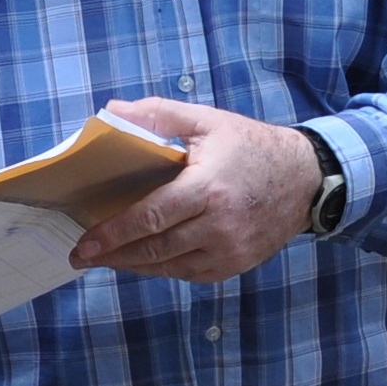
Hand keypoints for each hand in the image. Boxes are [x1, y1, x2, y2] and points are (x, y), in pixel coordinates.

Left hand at [71, 101, 321, 281]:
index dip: (113, 233)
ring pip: (170, 267)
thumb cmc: (252, 146)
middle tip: (81, 256)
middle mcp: (219, 225)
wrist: (305, 178)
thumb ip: (159, 115)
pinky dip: (164, 269)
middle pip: (155, 249)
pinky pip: (191, 273)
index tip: (85, 243)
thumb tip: (111, 112)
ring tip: (107, 259)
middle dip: (113, 255)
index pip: (151, 217)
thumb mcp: (207, 120)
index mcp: (208, 188)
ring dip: (134, 265)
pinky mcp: (237, 264)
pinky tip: (145, 260)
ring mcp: (230, 250)